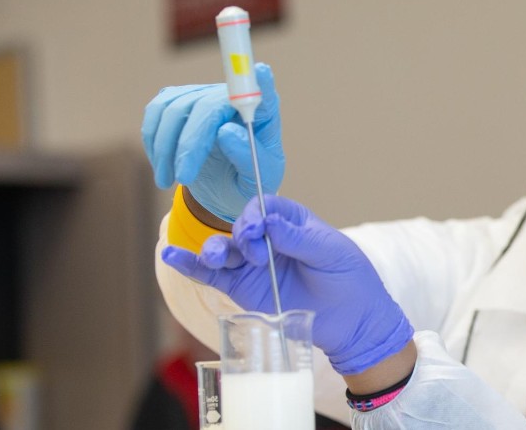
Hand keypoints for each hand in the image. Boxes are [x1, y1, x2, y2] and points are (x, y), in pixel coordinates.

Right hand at [142, 63, 284, 221]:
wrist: (221, 189)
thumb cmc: (245, 182)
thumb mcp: (255, 179)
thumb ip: (246, 157)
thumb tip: (225, 131)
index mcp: (262, 116)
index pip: (264, 92)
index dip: (261, 80)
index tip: (262, 71)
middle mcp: (233, 98)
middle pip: (206, 106)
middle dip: (189, 143)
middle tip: (183, 177)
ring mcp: (204, 95)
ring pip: (174, 108)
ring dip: (165, 147)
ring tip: (166, 179)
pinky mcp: (179, 100)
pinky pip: (157, 111)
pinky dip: (153, 139)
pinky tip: (160, 163)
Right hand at [161, 195, 413, 375]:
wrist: (354, 321)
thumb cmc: (350, 279)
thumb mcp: (331, 252)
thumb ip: (298, 238)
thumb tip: (267, 223)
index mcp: (291, 220)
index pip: (264, 206)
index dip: (255, 214)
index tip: (258, 229)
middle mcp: (267, 238)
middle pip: (239, 226)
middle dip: (240, 235)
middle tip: (254, 253)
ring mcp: (252, 264)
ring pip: (222, 249)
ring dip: (212, 249)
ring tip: (215, 257)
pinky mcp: (243, 288)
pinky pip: (212, 275)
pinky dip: (190, 265)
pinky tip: (171, 256)